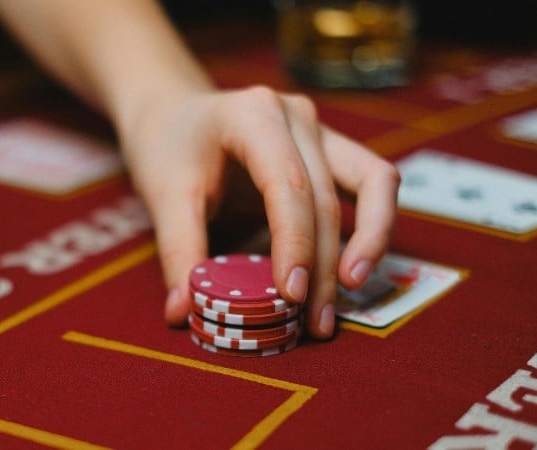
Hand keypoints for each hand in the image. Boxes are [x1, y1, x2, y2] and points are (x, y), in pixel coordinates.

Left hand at [117, 85, 400, 338]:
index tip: (290, 296)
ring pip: (371, 183)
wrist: (171, 114)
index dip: (295, 244)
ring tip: (346, 297)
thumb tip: (183, 314)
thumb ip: (178, 252)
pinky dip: (371, 225)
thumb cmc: (166, 148)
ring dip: (366, 244)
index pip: (288, 185)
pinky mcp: (330, 148)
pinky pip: (373, 181)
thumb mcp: (163, 197)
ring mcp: (319, 129)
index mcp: (253, 116)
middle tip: (313, 323)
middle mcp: (296, 116)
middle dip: (324, 266)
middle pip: (326, 196)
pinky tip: (353, 268)